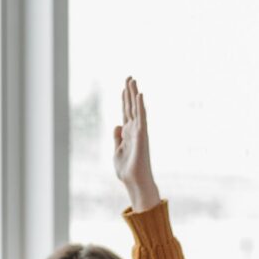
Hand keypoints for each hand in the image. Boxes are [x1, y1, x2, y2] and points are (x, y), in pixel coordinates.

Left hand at [111, 77, 159, 211]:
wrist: (134, 182)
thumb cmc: (127, 170)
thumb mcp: (117, 151)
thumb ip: (117, 138)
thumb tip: (117, 125)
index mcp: (127, 133)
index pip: (126, 112)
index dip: (124, 99)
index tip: (124, 87)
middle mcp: (134, 130)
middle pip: (131, 106)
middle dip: (129, 92)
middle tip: (129, 77)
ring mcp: (139, 131)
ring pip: (136, 108)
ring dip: (134, 94)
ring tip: (132, 79)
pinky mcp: (142, 135)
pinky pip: (141, 117)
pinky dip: (140, 106)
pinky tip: (139, 94)